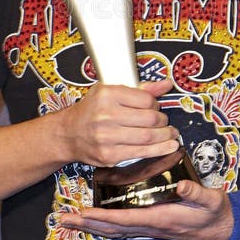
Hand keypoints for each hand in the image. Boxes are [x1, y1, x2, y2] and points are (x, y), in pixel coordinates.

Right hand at [56, 78, 179, 167]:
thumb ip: (140, 88)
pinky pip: (141, 153)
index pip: (146, 99)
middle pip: (150, 119)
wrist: (68, 134)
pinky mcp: (109, 155)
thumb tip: (167, 84)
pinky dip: (159, 150)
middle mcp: (106, 115)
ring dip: (165, 136)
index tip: (157, 107)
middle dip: (163, 121)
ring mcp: (107, 137)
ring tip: (171, 135)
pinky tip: (168, 147)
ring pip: (148, 137)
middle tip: (165, 122)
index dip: (156, 104)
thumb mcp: (110, 91)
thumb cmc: (91, 111)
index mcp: (107, 95)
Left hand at [58, 179, 233, 239]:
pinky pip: (121, 228)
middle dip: (87, 225)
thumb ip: (196, 192)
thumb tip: (180, 184)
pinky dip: (104, 225)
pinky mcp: (150, 226)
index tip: (85, 213)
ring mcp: (149, 228)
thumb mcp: (211, 200)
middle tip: (63, 220)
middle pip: (113, 229)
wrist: (222, 229)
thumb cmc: (215, 211)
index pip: (127, 219)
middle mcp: (150, 227)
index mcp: (162, 218)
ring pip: (114, 231)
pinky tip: (93, 221)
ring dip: (91, 226)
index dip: (105, 217)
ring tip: (69, 221)